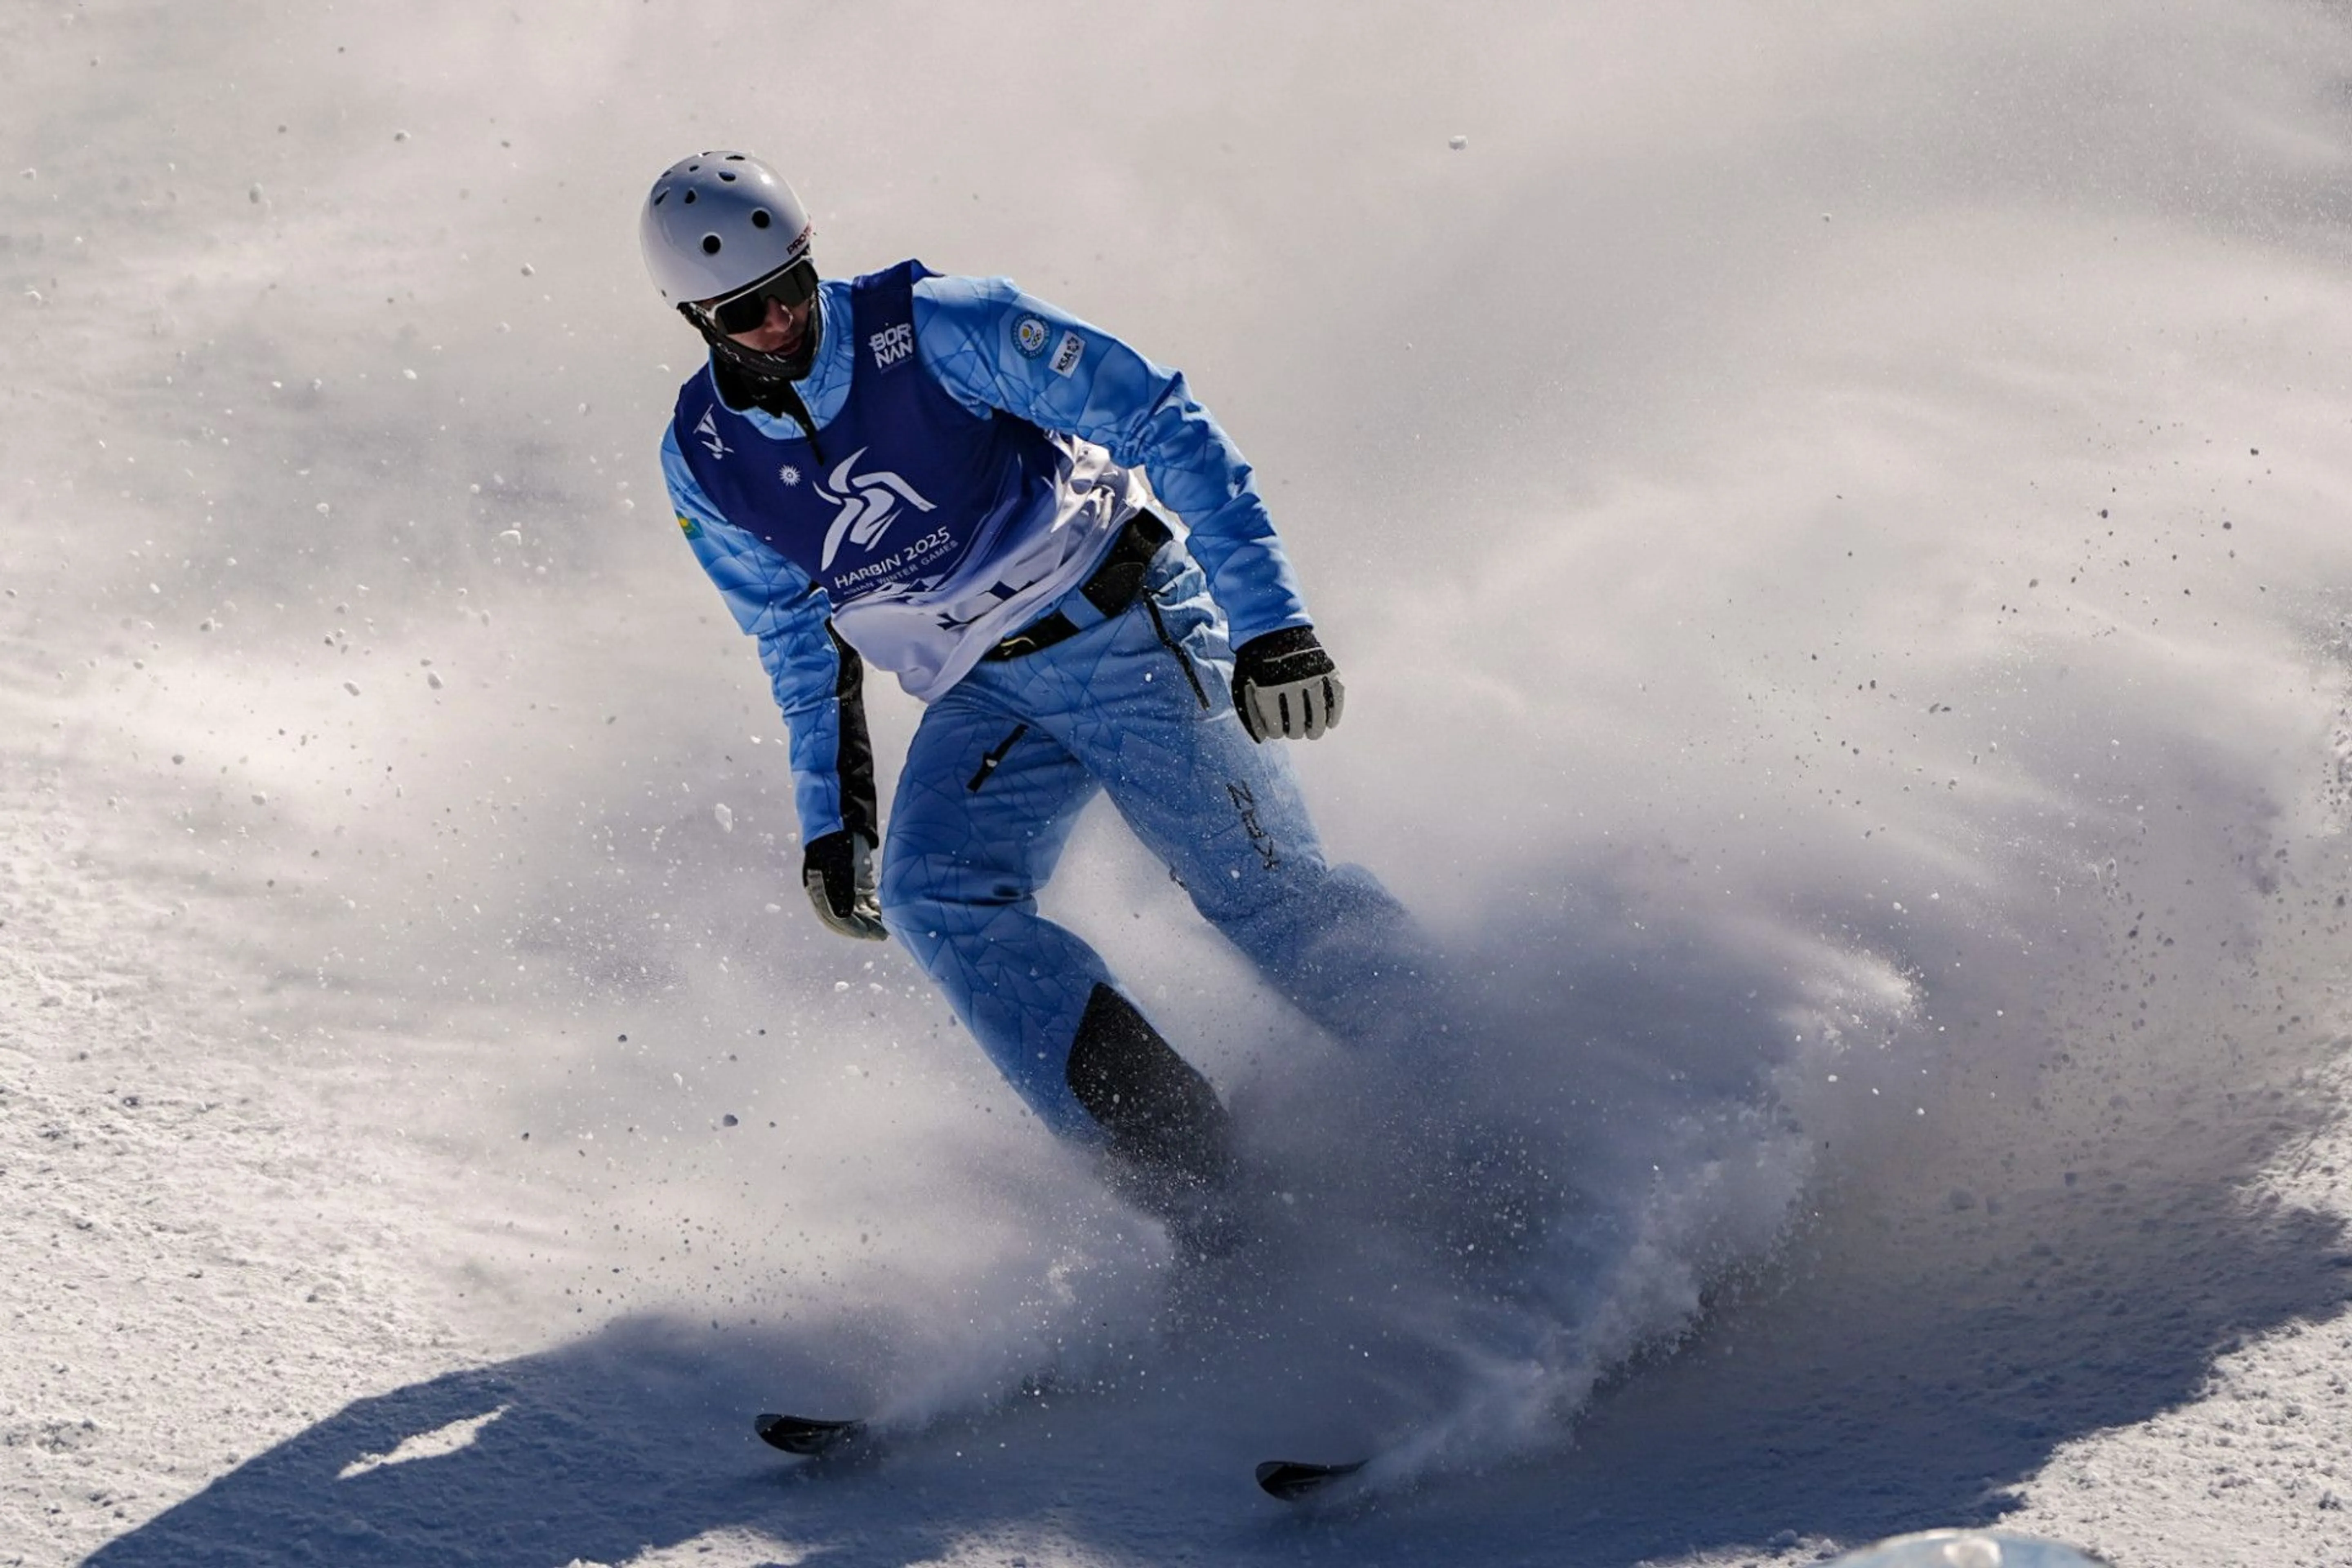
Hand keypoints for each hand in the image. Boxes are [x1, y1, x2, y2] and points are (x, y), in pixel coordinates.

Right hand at [802, 829, 887, 940]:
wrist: (839, 821)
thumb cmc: (835, 843)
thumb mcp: (837, 866)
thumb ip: (839, 891)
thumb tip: (843, 917)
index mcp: (818, 890)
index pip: (833, 917)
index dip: (850, 928)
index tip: (867, 934)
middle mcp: (830, 893)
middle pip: (846, 918)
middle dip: (863, 928)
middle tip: (881, 935)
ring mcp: (844, 888)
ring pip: (857, 912)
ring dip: (870, 922)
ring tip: (886, 930)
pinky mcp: (857, 883)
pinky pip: (865, 902)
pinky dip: (874, 910)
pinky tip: (885, 916)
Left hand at [1231, 626, 1343, 742]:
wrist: (1272, 628)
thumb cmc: (1255, 660)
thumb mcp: (1242, 684)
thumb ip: (1249, 712)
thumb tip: (1261, 740)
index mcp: (1268, 689)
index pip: (1276, 726)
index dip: (1277, 733)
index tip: (1277, 730)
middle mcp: (1291, 684)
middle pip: (1298, 724)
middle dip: (1295, 732)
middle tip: (1295, 732)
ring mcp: (1312, 676)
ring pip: (1319, 715)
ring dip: (1316, 729)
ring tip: (1314, 733)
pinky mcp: (1327, 670)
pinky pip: (1335, 699)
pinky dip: (1334, 713)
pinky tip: (1330, 723)